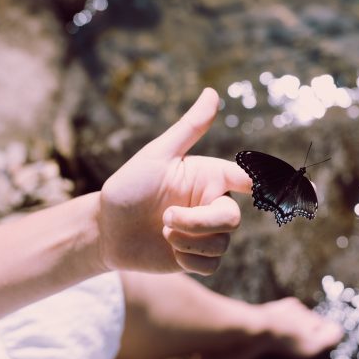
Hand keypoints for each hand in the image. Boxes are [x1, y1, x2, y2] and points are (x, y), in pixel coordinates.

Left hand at [98, 88, 251, 273]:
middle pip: (231, 219)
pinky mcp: (196, 259)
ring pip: (221, 244)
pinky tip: (168, 250)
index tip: (247, 187)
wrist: (105, 228)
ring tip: (161, 232)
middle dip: (199, 222)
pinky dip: (189, 260)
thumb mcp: (157, 154)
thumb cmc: (129, 186)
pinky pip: (211, 265)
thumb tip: (212, 93)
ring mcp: (205, 233)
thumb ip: (189, 128)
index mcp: (209, 178)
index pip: (244, 180)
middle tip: (166, 218)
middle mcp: (211, 204)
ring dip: (187, 241)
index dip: (253, 185)